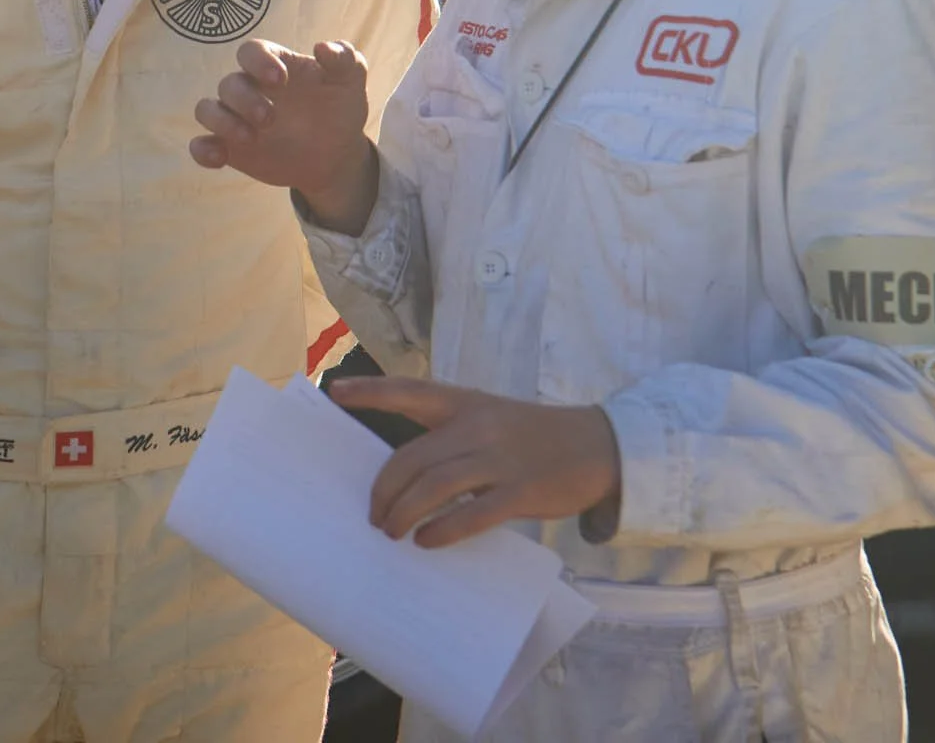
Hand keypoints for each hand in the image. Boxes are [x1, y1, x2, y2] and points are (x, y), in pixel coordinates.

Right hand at [188, 39, 377, 230]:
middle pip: (229, 84)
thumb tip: (323, 47)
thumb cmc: (339, 107)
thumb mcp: (351, 81)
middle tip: (270, 119)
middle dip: (245, 99)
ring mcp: (236, 118)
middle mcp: (249, 89)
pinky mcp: (230, 149)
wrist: (336, 154)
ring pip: (207, 109)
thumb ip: (345, 59)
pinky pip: (200, 145)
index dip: (258, 61)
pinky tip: (219, 158)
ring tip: (250, 138)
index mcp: (274, 66)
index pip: (251, 51)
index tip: (278, 80)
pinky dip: (203, 150)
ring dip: (222, 121)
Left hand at [327, 377, 620, 548]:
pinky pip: (471, 514)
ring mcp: (500, 459)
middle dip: (385, 490)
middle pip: (412, 458)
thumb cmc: (532, 435)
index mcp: (465, 403)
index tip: (334, 392)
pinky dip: (442, 531)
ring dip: (404, 513)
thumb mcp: (490, 419)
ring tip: (392, 532)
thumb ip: (450, 438)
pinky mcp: (522, 491)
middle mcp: (477, 426)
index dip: (370, 391)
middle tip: (374, 515)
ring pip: (435, 486)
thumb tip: (403, 480)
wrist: (600, 445)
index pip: (409, 391)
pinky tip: (427, 541)